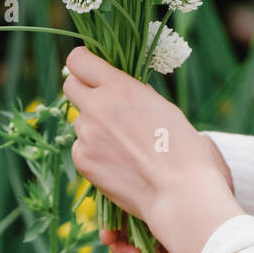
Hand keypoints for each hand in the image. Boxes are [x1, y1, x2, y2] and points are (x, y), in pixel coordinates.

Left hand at [63, 47, 242, 252]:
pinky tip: (118, 165)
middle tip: (102, 106)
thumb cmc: (184, 150)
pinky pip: (81, 149)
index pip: (78, 60)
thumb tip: (122, 94)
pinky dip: (94, 154)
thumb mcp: (163, 108)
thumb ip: (135, 96)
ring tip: (123, 148)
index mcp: (119, 87)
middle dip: (83, 92)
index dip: (84, 65)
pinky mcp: (83, 161)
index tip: (93, 74)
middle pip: (70, 86)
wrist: (179, 193)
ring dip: (93, 129)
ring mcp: (86, 135)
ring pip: (79, 122)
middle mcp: (97, 106)